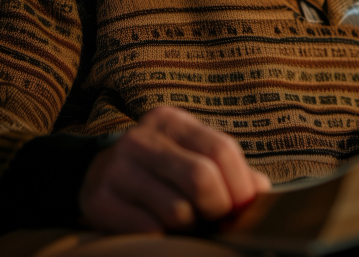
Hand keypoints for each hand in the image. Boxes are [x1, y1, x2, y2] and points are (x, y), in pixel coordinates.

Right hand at [79, 106, 271, 232]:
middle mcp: (141, 138)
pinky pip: (149, 229)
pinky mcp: (98, 200)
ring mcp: (116, 168)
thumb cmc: (161, 169)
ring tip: (187, 223)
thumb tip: (262, 192)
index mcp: (171, 121)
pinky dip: (165, 237)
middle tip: (217, 220)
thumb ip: (230, 170)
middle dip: (218, 208)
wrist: (97, 176)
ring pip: (177, 210)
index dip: (240, 185)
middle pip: (201, 178)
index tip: (244, 207)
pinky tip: (162, 230)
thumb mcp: (192, 155)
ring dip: (191, 226)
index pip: (221, 149)